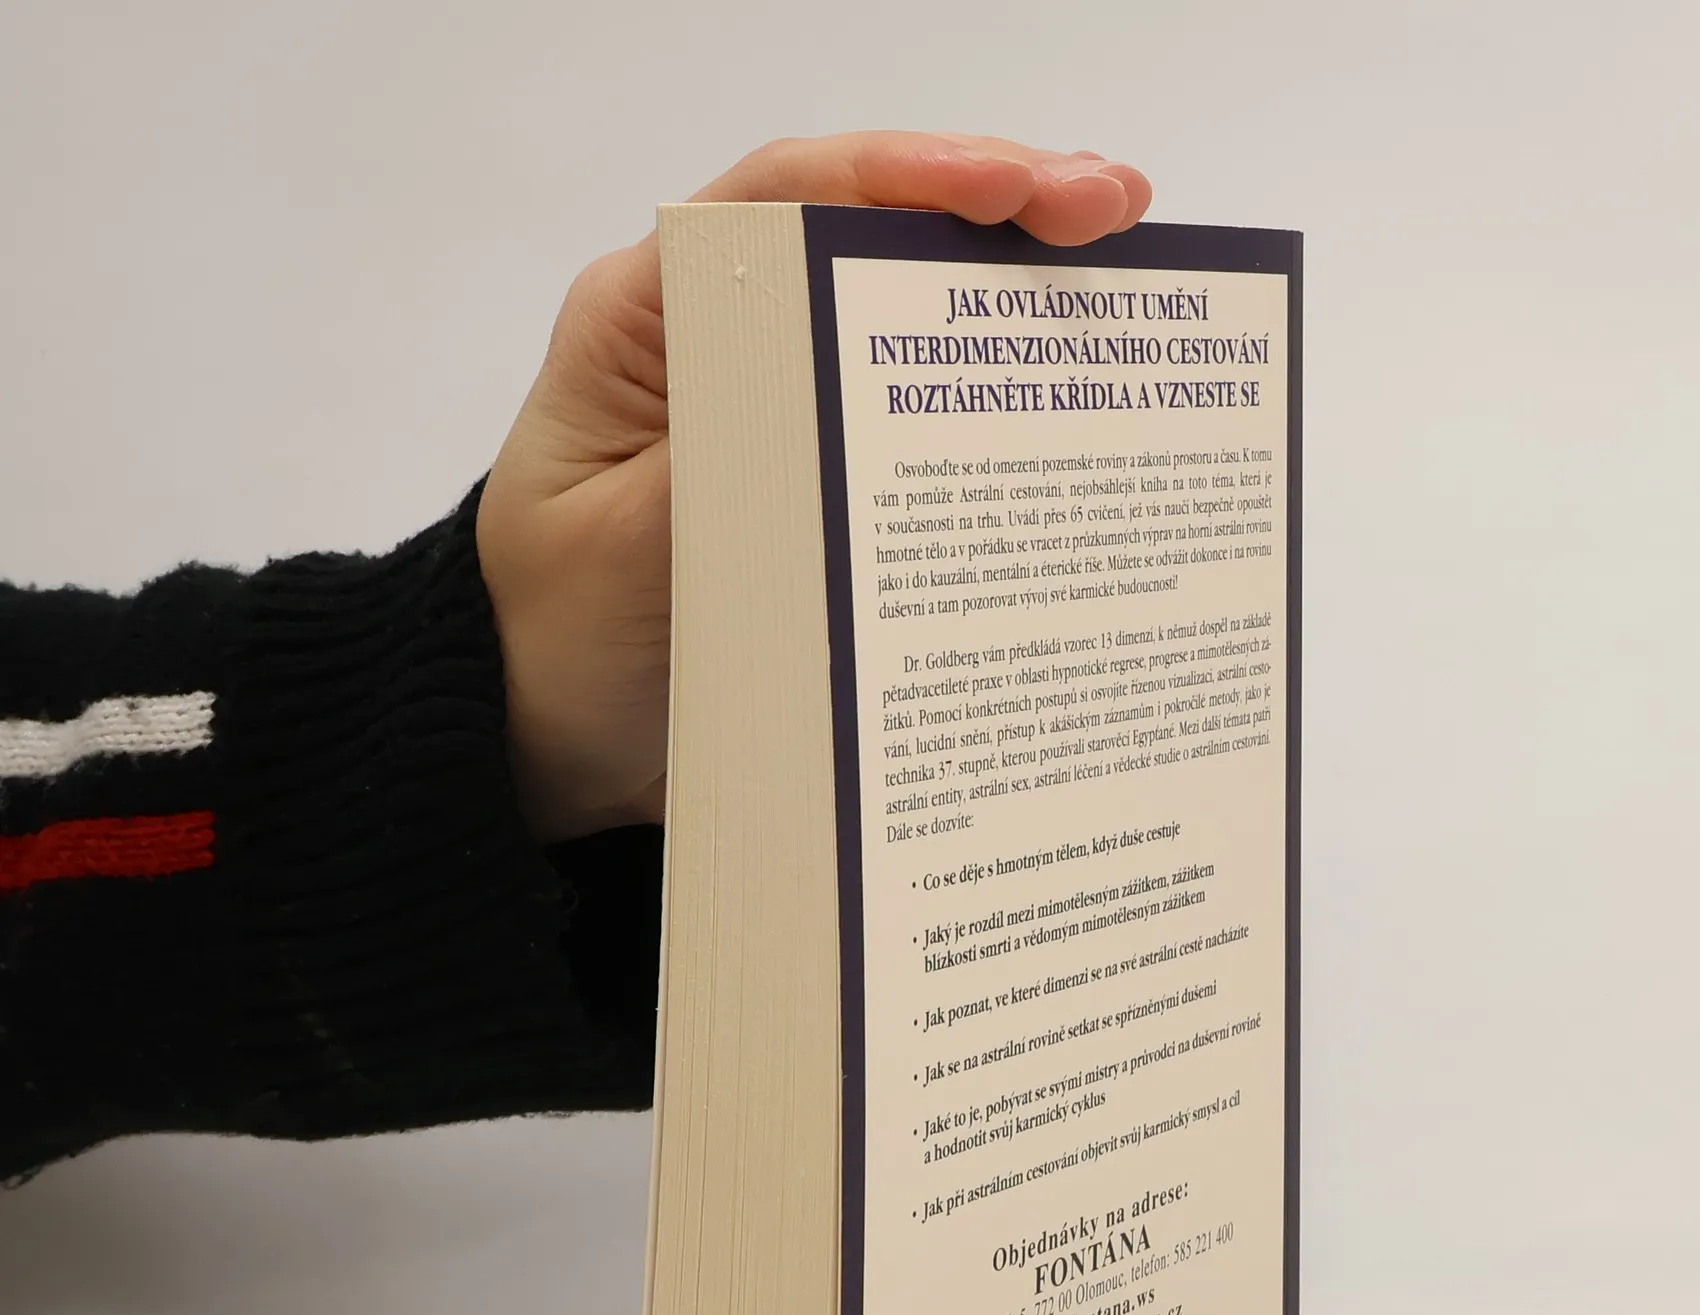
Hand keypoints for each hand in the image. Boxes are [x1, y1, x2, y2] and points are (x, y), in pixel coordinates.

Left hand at [476, 132, 1151, 841]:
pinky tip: (1073, 399)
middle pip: (864, 233)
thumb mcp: (619, 555)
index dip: (909, 174)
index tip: (1024, 189)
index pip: (782, 198)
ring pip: (903, 319)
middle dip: (998, 209)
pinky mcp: (817, 477)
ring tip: (1128, 277)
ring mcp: (776, 405)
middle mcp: (720, 341)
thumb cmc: (556, 642)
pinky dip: (991, 401)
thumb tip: (829, 407)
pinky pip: (911, 421)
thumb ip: (717, 470)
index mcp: (645, 324)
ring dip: (1011, 292)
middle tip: (1118, 213)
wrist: (555, 739)